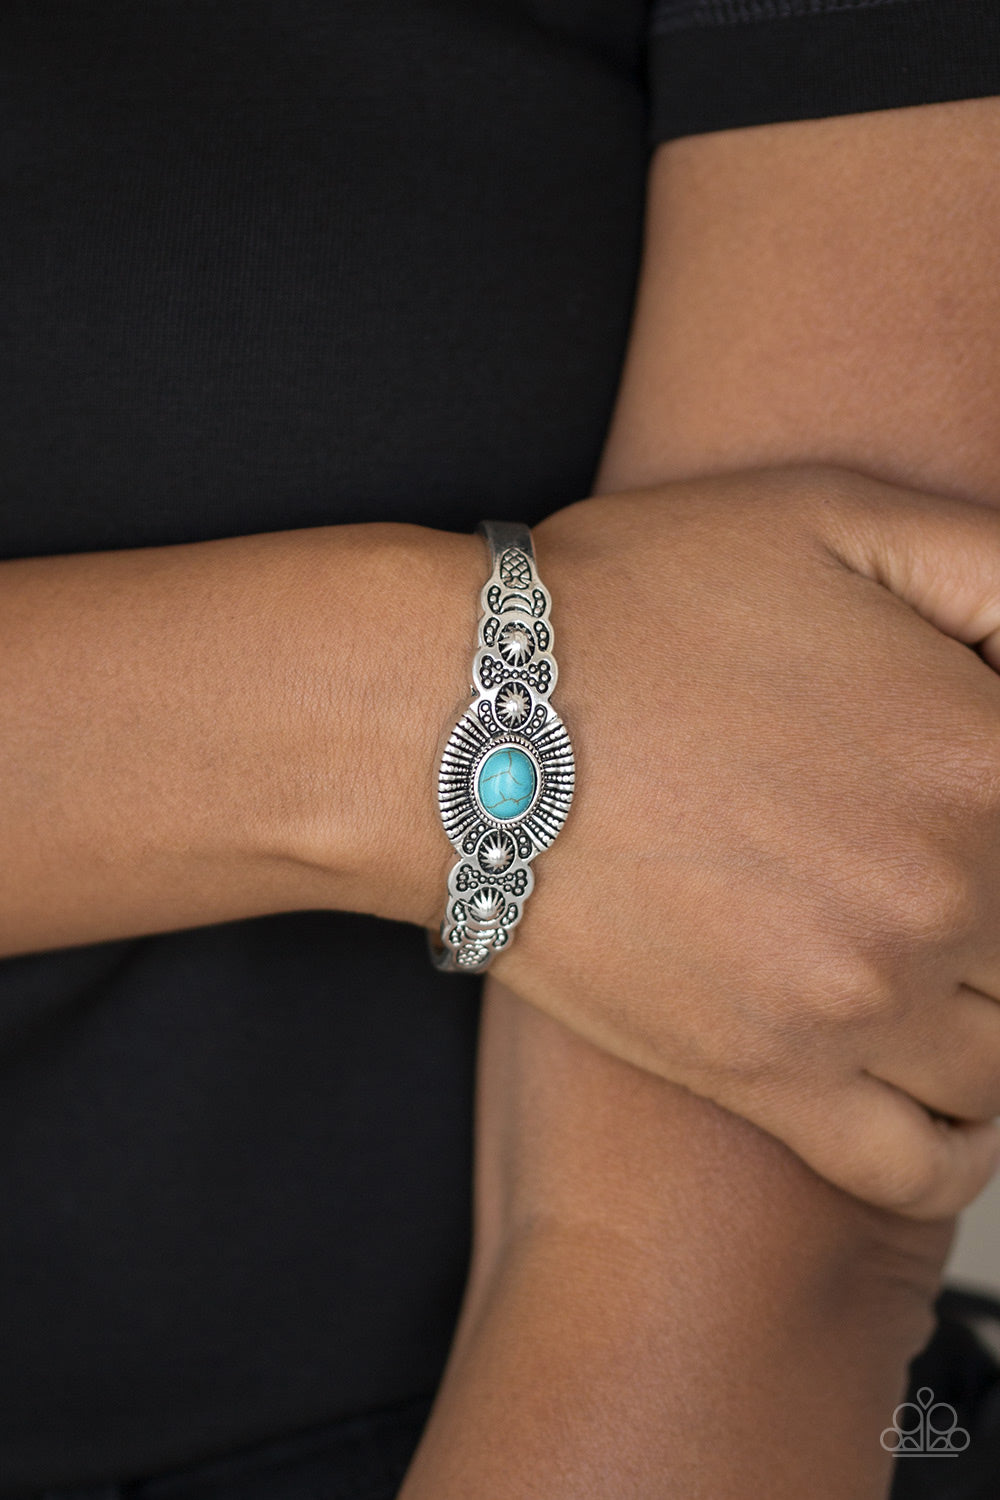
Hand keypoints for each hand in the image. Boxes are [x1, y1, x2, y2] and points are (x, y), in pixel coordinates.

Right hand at [492, 463, 999, 1217]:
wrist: (456, 720)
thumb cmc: (635, 605)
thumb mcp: (840, 515)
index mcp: (984, 754)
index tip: (965, 798)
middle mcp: (942, 891)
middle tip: (923, 865)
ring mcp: (856, 998)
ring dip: (993, 1012)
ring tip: (944, 967)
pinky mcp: (766, 1075)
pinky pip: (921, 1163)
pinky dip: (964, 1147)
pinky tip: (946, 1093)